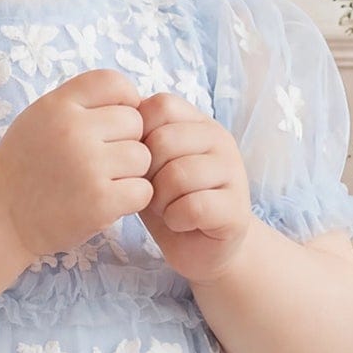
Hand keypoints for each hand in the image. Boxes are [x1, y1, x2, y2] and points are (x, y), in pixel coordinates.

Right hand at [0, 69, 154, 260]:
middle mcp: (73, 130)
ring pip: (142, 157)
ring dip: (130, 173)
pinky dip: (130, 199)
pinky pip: (143, 190)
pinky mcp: (100, 202)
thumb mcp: (38, 120)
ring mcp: (88, 166)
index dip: (125, 101)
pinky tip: (106, 202)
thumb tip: (133, 102)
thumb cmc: (23, 169)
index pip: (114, 83)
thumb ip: (77, 105)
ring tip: (101, 182)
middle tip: (99, 162)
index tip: (115, 123)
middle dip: (125, 142)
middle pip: (135, 122)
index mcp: (57, 106)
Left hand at [137, 92, 253, 282]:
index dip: (139, 135)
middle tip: (153, 193)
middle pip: (164, 141)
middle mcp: (219, 139)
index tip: (142, 163)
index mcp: (197, 122)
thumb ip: (139, 138)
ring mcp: (233, 171)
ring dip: (160, 200)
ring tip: (167, 208)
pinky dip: (177, 219)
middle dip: (147, 174)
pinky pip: (193, 206)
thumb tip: (117, 119)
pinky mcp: (236, 208)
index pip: (160, 106)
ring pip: (178, 175)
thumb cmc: (168, 199)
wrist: (200, 246)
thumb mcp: (148, 164)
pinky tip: (180, 222)